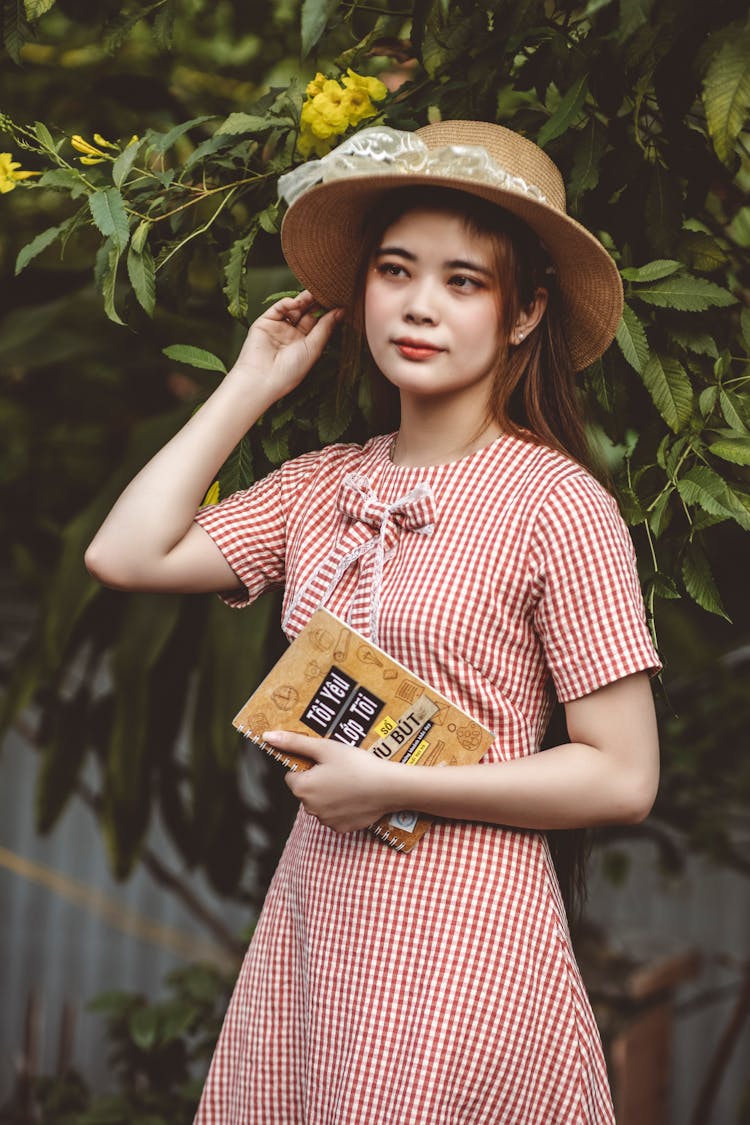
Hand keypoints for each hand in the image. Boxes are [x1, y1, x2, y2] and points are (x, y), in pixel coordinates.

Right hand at [232, 290, 342, 401]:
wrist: (262, 378)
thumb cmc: (290, 371)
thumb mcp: (313, 349)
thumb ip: (326, 328)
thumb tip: (341, 311)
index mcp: (306, 345)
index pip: (319, 324)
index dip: (328, 313)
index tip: (340, 301)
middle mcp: (293, 336)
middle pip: (308, 314)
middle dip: (317, 303)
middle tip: (328, 291)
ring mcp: (279, 328)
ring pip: (294, 308)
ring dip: (304, 300)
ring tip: (314, 293)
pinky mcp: (266, 322)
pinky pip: (279, 308)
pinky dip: (288, 302)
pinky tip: (296, 302)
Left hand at [264, 730, 398, 832]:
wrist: (388, 787)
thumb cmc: (356, 764)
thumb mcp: (324, 747)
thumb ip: (294, 742)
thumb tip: (267, 736)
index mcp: (302, 788)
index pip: (293, 775)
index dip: (308, 766)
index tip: (326, 761)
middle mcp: (309, 808)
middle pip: (306, 790)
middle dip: (318, 780)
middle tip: (339, 769)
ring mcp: (325, 821)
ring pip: (321, 803)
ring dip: (329, 794)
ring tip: (350, 781)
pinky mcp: (341, 828)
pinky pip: (335, 815)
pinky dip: (342, 807)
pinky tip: (356, 796)